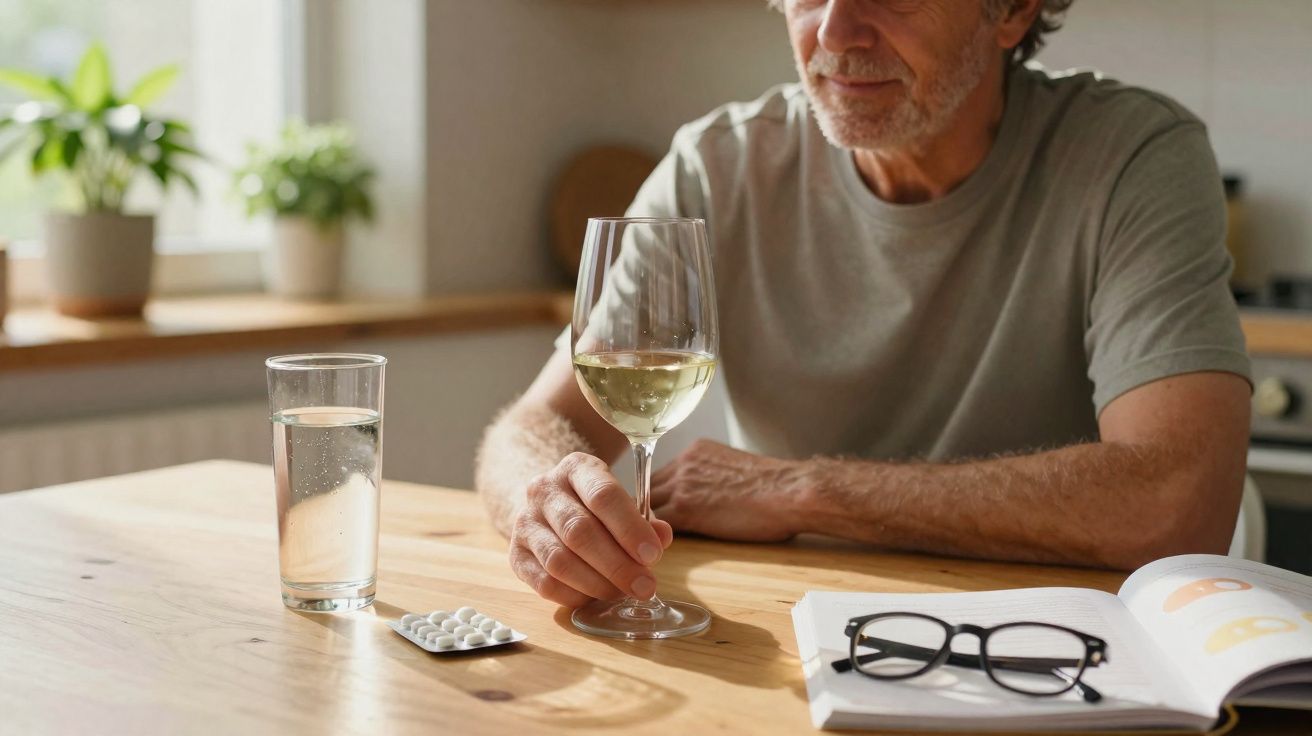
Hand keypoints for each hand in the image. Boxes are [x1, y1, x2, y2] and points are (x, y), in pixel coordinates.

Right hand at [508, 452, 673, 607]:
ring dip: (596, 583)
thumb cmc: (596, 507)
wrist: (549, 507)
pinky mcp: (516, 554)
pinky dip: (574, 595)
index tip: (652, 555)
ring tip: (622, 593)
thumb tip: (661, 538)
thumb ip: (644, 521)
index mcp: (576, 468)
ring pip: (559, 561)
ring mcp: (525, 522)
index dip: (630, 528)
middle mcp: (544, 490)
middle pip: (580, 531)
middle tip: (644, 586)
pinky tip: (594, 597)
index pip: (603, 495)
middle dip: (617, 564)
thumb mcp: (622, 502)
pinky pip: (544, 583)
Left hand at [650, 439, 802, 542]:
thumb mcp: (735, 469)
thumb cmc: (776, 487)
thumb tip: (709, 495)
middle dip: (649, 506)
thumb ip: (713, 476)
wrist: (789, 492)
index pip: (663, 473)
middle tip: (648, 528)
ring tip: (651, 541)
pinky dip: (654, 535)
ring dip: (648, 523)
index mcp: (697, 451)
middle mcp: (684, 462)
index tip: (663, 509)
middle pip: (648, 485)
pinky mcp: (685, 509)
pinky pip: (655, 522)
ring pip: (647, 504)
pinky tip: (659, 547)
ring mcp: (682, 484)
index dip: (661, 494)